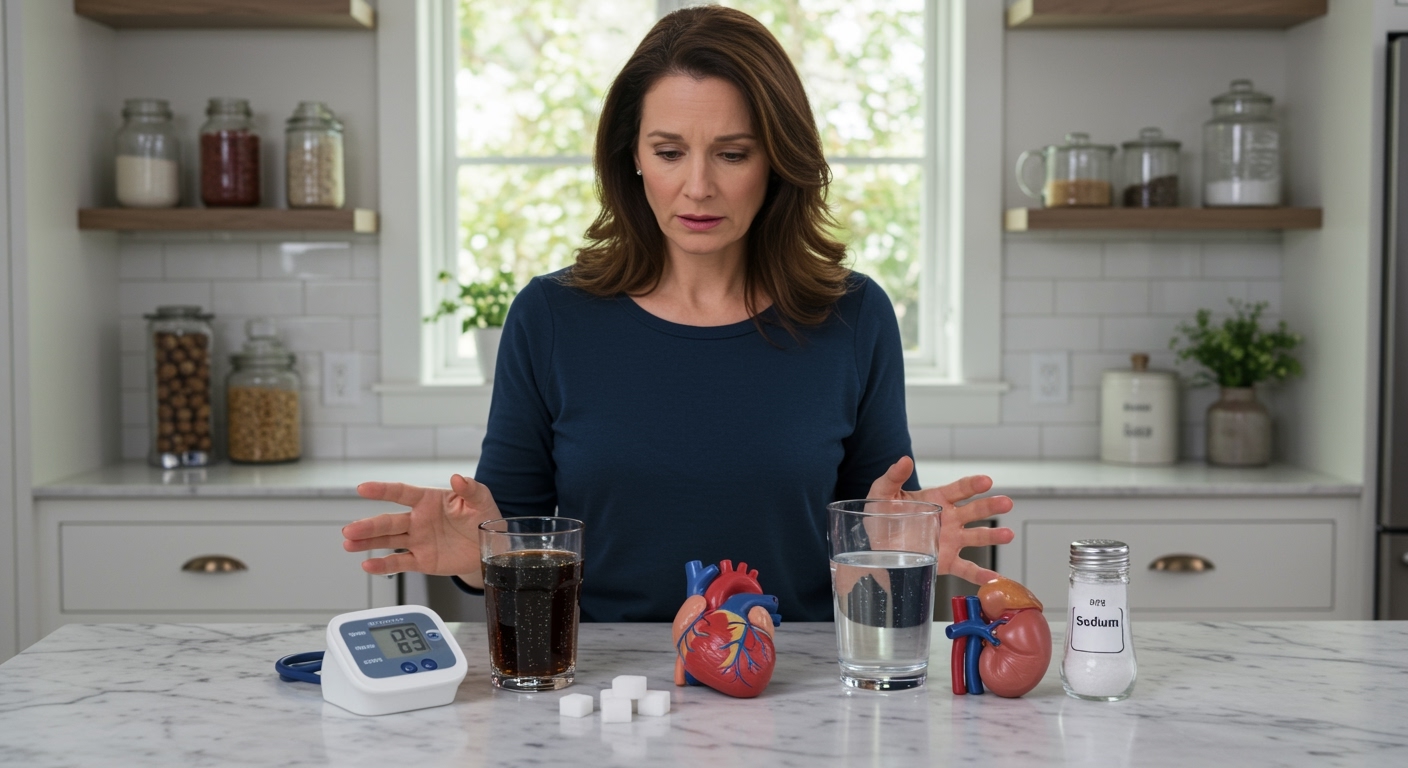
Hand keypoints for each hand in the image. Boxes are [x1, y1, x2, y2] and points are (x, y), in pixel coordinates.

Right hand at [342, 474, 502, 585]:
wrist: (490, 546)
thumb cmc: (483, 517)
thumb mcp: (481, 500)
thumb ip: (470, 489)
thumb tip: (458, 478)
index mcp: (429, 500)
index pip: (402, 493)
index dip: (383, 490)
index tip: (363, 488)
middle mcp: (418, 520)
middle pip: (389, 521)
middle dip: (368, 525)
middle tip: (349, 530)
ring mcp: (418, 540)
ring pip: (388, 541)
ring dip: (367, 543)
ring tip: (349, 543)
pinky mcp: (421, 560)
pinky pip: (400, 562)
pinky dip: (383, 565)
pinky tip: (368, 566)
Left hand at [865, 456, 1014, 584]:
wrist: (875, 545)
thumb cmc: (881, 516)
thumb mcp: (883, 493)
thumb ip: (893, 477)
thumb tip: (903, 460)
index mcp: (937, 499)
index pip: (959, 489)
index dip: (973, 485)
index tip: (986, 481)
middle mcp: (949, 519)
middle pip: (974, 511)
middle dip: (990, 506)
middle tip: (1006, 503)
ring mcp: (951, 540)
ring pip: (976, 536)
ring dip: (993, 535)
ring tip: (1007, 535)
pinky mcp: (947, 561)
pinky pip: (966, 568)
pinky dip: (980, 575)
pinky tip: (993, 578)